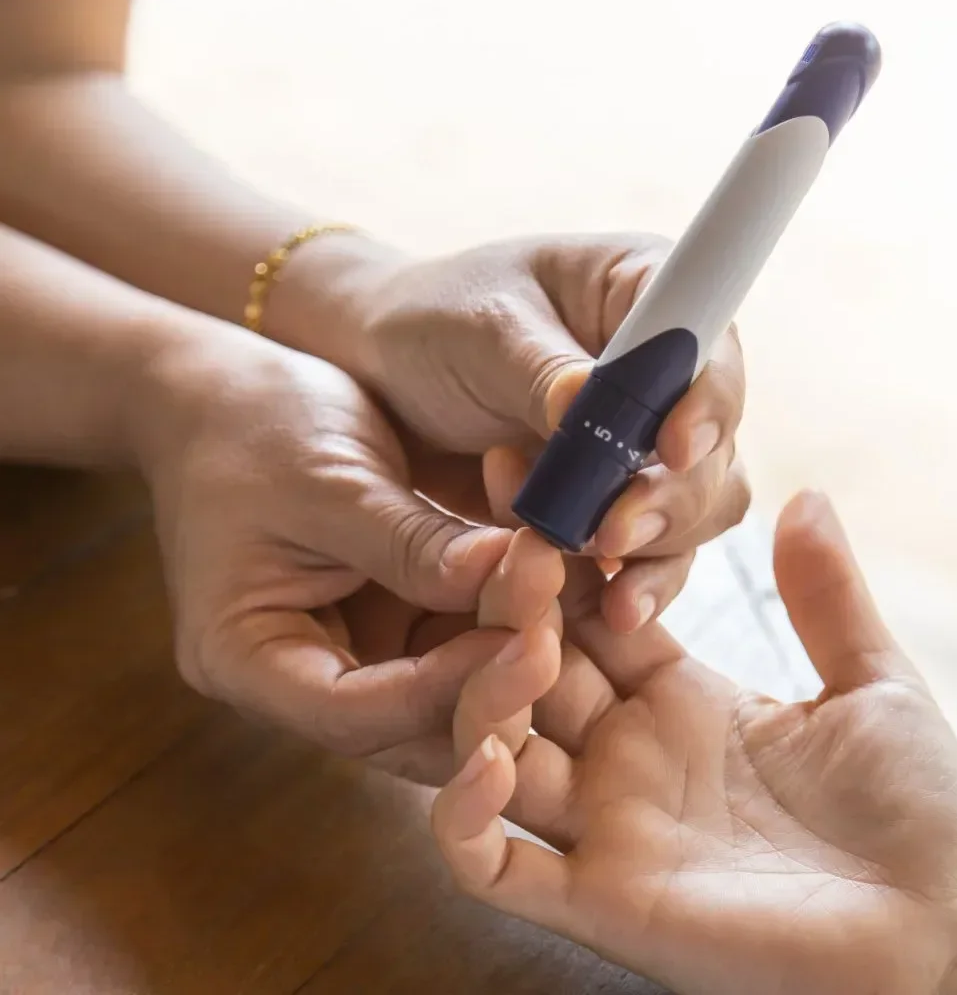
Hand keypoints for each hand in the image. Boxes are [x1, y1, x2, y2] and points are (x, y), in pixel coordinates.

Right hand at [134, 327, 562, 784]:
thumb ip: (413, 541)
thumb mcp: (330, 480)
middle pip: (408, 728)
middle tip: (557, 630)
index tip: (522, 644)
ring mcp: (355, 660)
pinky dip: (508, 618)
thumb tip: (506, 576)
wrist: (230, 391)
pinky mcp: (400, 629)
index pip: (352, 713)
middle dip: (489, 685)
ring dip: (509, 652)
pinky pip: (465, 645)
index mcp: (245, 658)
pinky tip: (556, 577)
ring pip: (450, 698)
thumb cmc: (256, 424)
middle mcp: (300, 682)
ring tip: (562, 591)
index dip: (443, 690)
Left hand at [266, 232, 751, 629]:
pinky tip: (606, 608)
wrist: (377, 378)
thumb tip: (590, 401)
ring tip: (594, 569)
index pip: (709, 349)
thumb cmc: (432, 323)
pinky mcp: (627, 500)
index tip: (670, 449)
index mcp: (649, 289)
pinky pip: (659, 552)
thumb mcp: (479, 330)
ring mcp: (654, 440)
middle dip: (672, 494)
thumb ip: (541, 371)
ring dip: (656, 544)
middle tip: (612, 531)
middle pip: (716, 442)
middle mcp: (671, 368)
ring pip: (700, 506)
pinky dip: (634, 580)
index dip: (705, 403)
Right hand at [431, 493, 956, 994]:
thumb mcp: (875, 686)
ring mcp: (608, 829)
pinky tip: (486, 757)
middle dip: (512, 612)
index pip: (592, 615)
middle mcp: (631, 757)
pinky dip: (461, 816)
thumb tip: (807, 492)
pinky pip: (493, 863)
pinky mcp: (600, 900)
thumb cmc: (919, 818)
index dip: (565, 562)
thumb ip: (828, 595)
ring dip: (480, 697)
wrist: (938, 940)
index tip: (542, 494)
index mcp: (685, 699)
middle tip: (519, 557)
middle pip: (529, 671)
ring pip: (493, 752)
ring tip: (520, 648)